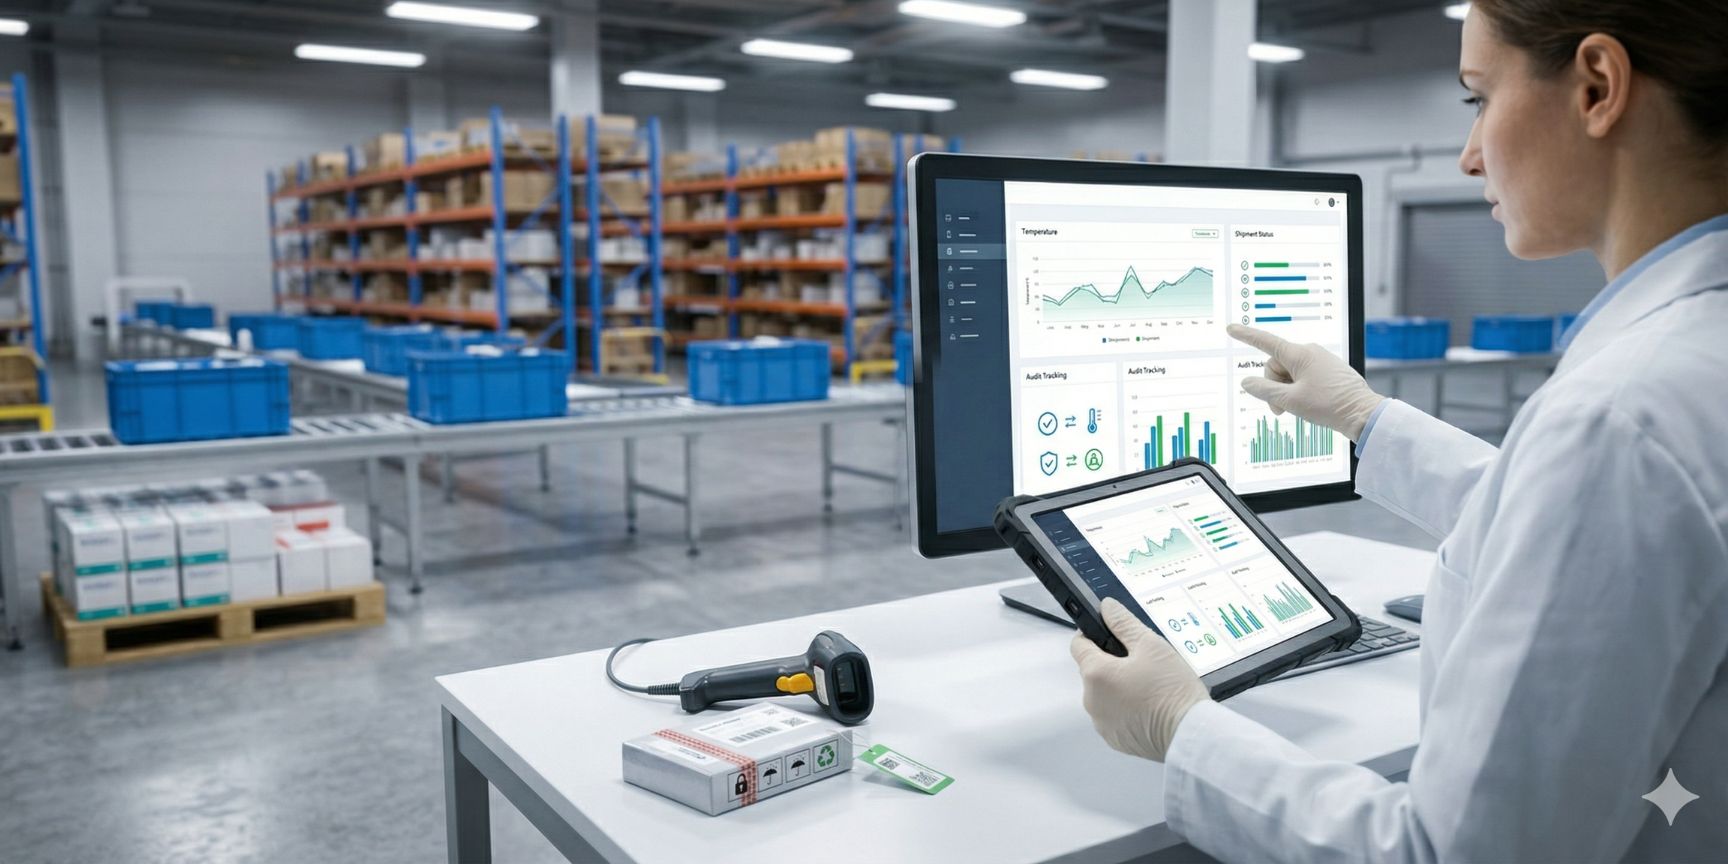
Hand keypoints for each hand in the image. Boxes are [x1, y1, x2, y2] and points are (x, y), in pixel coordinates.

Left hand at [1070, 598, 1209, 761]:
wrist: (1189, 734)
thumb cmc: (1172, 692)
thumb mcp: (1151, 645)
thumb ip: (1124, 623)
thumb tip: (1107, 608)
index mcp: (1096, 674)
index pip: (1079, 644)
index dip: (1093, 634)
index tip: (1110, 633)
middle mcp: (1092, 701)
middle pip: (1093, 670)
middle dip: (1113, 663)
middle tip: (1143, 663)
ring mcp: (1102, 722)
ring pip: (1104, 694)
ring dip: (1119, 687)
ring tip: (1150, 686)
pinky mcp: (1115, 739)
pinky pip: (1114, 716)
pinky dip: (1126, 709)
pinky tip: (1149, 706)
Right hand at [1227, 324, 1384, 440]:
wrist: (1361, 413)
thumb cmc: (1329, 405)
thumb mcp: (1290, 400)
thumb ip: (1264, 390)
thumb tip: (1247, 382)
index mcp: (1299, 354)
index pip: (1265, 342)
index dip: (1246, 336)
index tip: (1231, 329)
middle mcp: (1309, 352)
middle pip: (1276, 366)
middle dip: (1273, 387)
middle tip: (1281, 409)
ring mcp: (1320, 360)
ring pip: (1289, 373)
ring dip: (1286, 391)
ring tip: (1297, 408)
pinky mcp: (1327, 370)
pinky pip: (1303, 376)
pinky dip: (1298, 390)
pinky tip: (1308, 403)